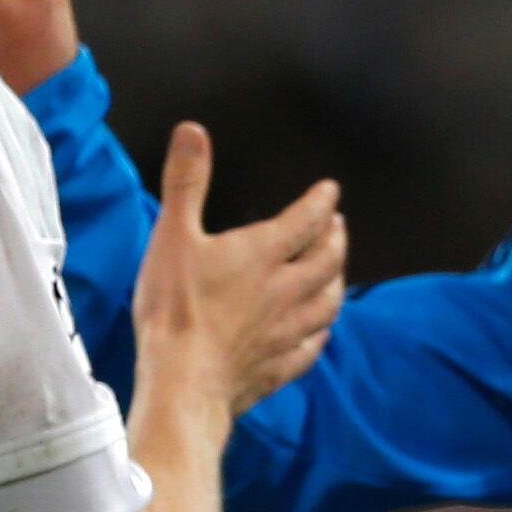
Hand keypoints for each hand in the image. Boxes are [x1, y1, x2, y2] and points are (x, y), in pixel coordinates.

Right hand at [132, 124, 345, 417]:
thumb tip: (194, 131)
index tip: (330, 191)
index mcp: (262, 255)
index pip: (304, 221)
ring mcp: (285, 332)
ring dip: (336, 284)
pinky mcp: (277, 367)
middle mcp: (285, 292)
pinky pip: (309, 349)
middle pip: (326, 262)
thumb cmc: (175, 308)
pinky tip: (318, 334)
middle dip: (335, 240)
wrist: (184, 381)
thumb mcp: (172, 234)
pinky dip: (318, 336)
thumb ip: (186, 182)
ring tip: (337, 273)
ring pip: (326, 304)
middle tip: (339, 227)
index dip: (320, 203)